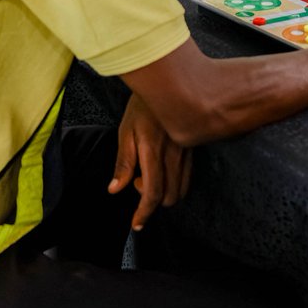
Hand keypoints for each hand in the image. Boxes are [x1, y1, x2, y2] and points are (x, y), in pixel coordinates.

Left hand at [108, 92, 191, 229]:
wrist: (167, 84)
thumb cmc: (142, 106)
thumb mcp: (125, 131)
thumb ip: (123, 162)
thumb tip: (114, 189)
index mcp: (153, 152)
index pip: (152, 192)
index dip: (144, 212)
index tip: (137, 224)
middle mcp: (173, 155)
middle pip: (170, 196)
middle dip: (154, 200)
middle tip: (136, 182)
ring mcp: (186, 152)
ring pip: (182, 188)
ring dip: (165, 192)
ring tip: (148, 175)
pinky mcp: (192, 148)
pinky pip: (187, 175)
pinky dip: (175, 182)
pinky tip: (163, 170)